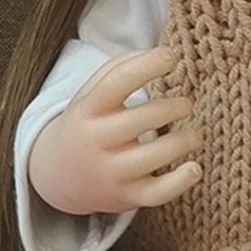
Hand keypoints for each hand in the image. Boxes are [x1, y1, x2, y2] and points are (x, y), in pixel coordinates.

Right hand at [27, 47, 202, 215]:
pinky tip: (194, 168)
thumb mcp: (91, 93)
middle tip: (186, 105)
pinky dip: (182, 181)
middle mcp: (98, 141)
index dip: (146, 66)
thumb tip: (161, 53)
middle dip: (176, 107)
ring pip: (158, 154)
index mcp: (88, 110)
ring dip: (186, 140)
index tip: (171, 56)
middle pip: (146, 118)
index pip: (116, 82)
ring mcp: (112, 172)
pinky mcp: (126, 197)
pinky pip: (159, 193)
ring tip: (194, 135)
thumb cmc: (88, 123)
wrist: (56, 176)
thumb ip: (120, 67)